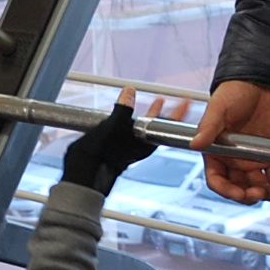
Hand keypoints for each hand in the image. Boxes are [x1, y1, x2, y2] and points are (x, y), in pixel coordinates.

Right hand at [61, 90, 177, 193]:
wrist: (83, 176)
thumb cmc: (98, 158)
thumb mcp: (111, 127)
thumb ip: (122, 109)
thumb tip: (129, 93)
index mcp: (143, 142)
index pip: (166, 125)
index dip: (177, 113)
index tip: (186, 103)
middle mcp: (140, 148)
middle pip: (160, 128)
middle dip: (167, 113)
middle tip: (175, 102)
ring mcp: (131, 150)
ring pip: (148, 131)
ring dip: (153, 117)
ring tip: (156, 106)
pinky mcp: (121, 152)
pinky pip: (135, 135)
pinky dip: (138, 124)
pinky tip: (133, 120)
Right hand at [192, 81, 269, 201]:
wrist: (261, 82)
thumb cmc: (235, 92)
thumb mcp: (219, 108)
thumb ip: (209, 127)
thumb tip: (196, 143)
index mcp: (216, 152)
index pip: (216, 179)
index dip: (226, 190)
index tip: (238, 193)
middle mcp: (233, 159)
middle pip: (238, 188)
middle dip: (248, 195)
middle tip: (258, 193)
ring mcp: (252, 159)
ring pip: (258, 186)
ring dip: (267, 192)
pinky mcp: (269, 155)